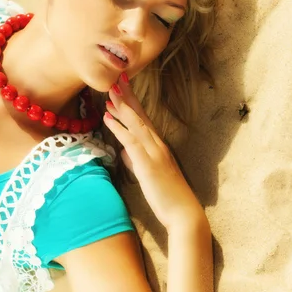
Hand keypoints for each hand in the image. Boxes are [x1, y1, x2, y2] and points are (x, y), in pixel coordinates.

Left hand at [103, 74, 202, 231]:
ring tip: (109, 91)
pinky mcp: (149, 164)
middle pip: (140, 115)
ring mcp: (154, 153)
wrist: (183, 213)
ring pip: (136, 123)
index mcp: (158, 146)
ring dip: (121, 106)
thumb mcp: (149, 174)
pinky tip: (108, 118)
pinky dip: (119, 128)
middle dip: (127, 96)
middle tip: (115, 78)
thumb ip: (138, 160)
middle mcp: (157, 145)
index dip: (131, 102)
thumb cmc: (167, 196)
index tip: (121, 86)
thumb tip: (126, 152)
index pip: (142, 118)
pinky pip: (132, 142)